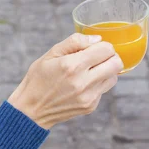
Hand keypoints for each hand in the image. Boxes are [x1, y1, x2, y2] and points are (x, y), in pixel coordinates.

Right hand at [7, 33, 123, 129]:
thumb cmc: (39, 77)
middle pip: (116, 63)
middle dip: (110, 56)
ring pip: (114, 76)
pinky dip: (98, 82)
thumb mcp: (51, 53)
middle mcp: (83, 82)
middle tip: (98, 56)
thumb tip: (97, 39)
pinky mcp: (91, 106)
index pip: (106, 50)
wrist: (32, 109)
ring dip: (106, 69)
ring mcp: (89, 96)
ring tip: (90, 69)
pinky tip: (83, 82)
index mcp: (72, 65)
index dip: (102, 44)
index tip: (93, 47)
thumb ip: (74, 41)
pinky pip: (104, 89)